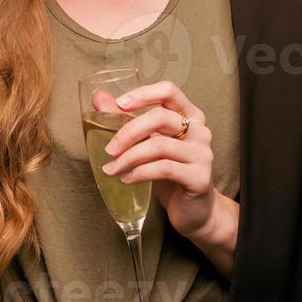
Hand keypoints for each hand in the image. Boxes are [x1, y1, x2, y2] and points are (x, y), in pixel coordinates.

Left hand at [93, 79, 217, 241]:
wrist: (194, 210)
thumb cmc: (171, 172)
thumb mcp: (148, 143)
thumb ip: (126, 118)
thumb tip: (98, 96)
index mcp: (190, 115)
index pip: (169, 90)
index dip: (144, 94)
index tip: (120, 104)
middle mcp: (200, 130)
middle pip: (160, 117)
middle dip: (129, 131)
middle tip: (109, 149)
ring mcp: (202, 153)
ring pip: (159, 145)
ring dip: (129, 157)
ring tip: (112, 169)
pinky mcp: (200, 177)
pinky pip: (164, 169)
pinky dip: (140, 173)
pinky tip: (127, 179)